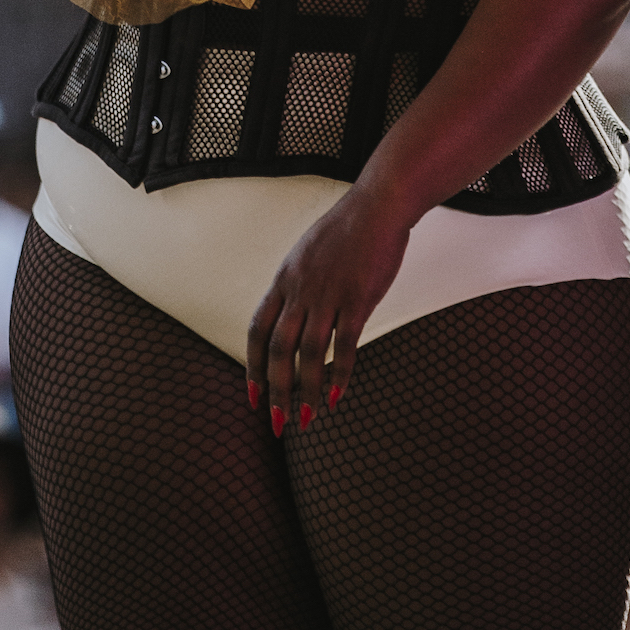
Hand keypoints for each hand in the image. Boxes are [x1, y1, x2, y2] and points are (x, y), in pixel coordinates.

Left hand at [245, 183, 409, 435]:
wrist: (377, 206)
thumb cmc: (345, 231)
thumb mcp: (306, 255)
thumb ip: (296, 286)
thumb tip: (290, 316)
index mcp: (284, 279)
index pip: (257, 330)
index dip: (252, 366)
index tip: (253, 395)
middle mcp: (300, 289)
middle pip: (278, 350)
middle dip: (275, 391)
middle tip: (277, 423)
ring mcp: (328, 295)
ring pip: (309, 354)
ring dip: (306, 390)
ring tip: (307, 418)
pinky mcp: (357, 299)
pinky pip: (344, 345)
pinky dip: (339, 375)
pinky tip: (337, 396)